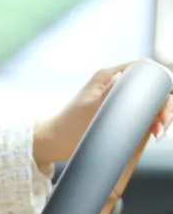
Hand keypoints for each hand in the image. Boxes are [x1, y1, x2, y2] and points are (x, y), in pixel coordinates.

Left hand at [32, 63, 172, 171]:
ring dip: (160, 114)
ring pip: (151, 100)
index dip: (163, 86)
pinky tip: (153, 134)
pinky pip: (143, 112)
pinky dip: (151, 121)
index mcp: (110, 75)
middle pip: (154, 86)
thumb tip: (134, 78)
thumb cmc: (68, 128)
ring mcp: (119, 97)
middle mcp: (116, 82)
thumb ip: (115, 94)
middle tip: (160, 129)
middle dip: (164, 105)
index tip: (163, 110)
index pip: (149, 70)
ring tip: (157, 134)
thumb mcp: (94, 111)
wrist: (51, 142)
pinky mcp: (119, 112)